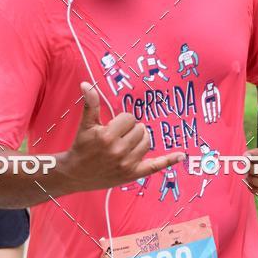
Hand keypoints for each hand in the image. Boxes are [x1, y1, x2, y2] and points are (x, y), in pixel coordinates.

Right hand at [66, 82, 184, 190]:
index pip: (129, 118)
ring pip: (147, 142)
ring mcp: (127, 164)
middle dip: (131, 129)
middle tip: (119, 136)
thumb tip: (86, 84)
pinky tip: (182, 154)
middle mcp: (118, 151)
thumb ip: (90, 103)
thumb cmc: (81, 147)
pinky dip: (169, 160)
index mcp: (107, 136)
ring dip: (140, 139)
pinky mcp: (133, 174)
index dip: (122, 120)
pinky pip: (155, 166)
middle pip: (140, 129)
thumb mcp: (85, 125)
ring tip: (127, 142)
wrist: (75, 174)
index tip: (113, 127)